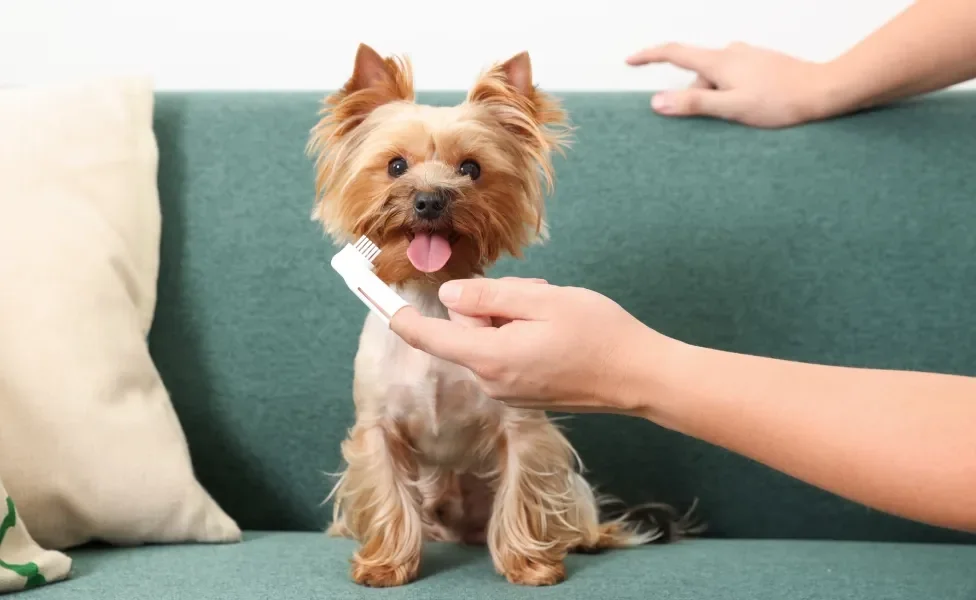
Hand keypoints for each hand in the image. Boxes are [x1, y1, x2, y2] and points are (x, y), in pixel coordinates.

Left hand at [390, 277, 667, 413]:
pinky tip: (557, 332)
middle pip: (466, 331)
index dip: (400, 316)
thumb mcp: (540, 301)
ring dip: (512, 319)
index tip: (374, 298)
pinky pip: (507, 354)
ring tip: (553, 313)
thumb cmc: (597, 334)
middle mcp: (493, 382)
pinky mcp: (527, 393)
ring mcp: (510, 391)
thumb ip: (488, 299)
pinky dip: (523, 336)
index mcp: (490, 358)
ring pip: (489, 340)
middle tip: (534, 294)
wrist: (640, 377)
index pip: (431, 337)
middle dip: (491, 305)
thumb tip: (450, 298)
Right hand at [626, 42, 831, 127]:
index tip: (630, 60)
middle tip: (721, 121)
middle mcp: (731, 52)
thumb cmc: (781, 101)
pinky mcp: (760, 64)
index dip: (649, 56)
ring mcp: (747, 56)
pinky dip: (732, 94)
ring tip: (744, 117)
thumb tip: (657, 102)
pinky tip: (753, 108)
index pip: (674, 52)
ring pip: (717, 79)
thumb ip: (694, 104)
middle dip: (698, 97)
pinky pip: (733, 79)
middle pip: (698, 75)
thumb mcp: (732, 108)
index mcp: (719, 61)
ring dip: (719, 99)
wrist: (823, 90)